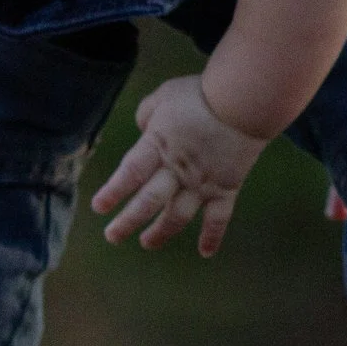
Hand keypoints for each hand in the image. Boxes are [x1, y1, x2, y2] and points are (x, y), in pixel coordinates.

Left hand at [90, 76, 269, 254]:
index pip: (130, 173)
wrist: (246, 99)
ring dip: (161, 233)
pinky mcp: (227, 187)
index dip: (113, 192)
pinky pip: (219, 218)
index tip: (99, 208)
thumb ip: (147, 113)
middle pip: (148, 201)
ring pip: (178, 216)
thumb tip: (142, 128)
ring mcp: (203, 182)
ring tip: (146, 243)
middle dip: (128, 222)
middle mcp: (177, 169)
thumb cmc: (202, 93)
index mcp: (158, 145)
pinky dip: (212, 236)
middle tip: (112, 237)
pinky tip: (205, 252)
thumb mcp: (164, 95)